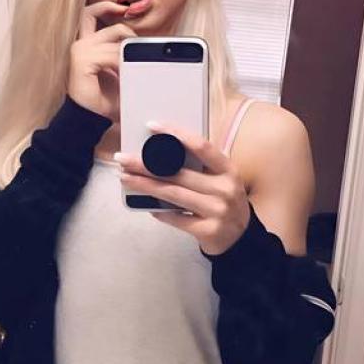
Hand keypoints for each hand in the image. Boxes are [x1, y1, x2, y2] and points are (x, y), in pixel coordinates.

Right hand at [67, 1, 136, 120]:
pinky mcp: (82, 60)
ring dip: (129, 48)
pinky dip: (124, 62)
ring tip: (138, 62)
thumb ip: (124, 54)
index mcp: (87, 43)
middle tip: (139, 40)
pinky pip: (112, 54)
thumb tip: (146, 46)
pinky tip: (128, 73)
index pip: (93, 14)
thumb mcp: (119, 71)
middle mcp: (81, 43)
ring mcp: (80, 50)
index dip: (110, 7)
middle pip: (96, 13)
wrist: (91, 119)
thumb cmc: (104, 98)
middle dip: (121, 23)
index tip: (126, 8)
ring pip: (113, 35)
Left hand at [116, 121, 250, 254]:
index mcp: (228, 169)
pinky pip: (177, 218)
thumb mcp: (220, 179)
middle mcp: (225, 188)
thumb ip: (200, 167)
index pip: (201, 146)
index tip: (152, 125)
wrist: (241, 238)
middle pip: (179, 172)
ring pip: (173, 194)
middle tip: (123, 158)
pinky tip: (146, 206)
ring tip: (125, 178)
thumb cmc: (223, 201)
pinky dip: (160, 211)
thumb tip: (159, 154)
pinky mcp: (208, 230)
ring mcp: (218, 211)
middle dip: (146, 164)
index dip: (176, 134)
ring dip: (145, 185)